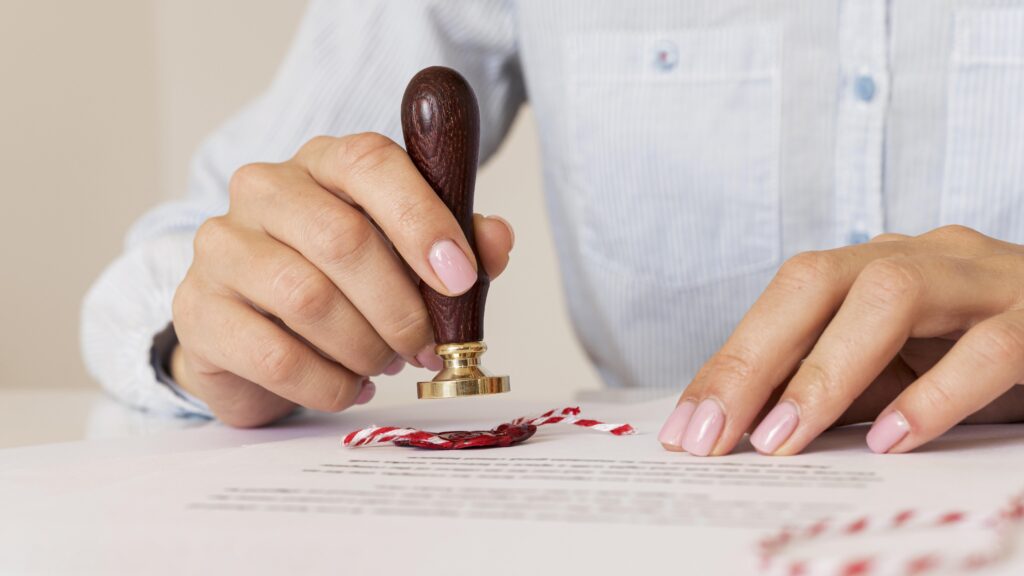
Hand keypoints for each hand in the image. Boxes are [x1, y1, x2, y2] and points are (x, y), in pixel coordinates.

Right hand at [170, 133, 514, 426]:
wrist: (255, 335)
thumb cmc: (342, 285)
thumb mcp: (408, 257)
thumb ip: (456, 243)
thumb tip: (496, 240)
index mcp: (324, 163)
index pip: (371, 163)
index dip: (422, 221)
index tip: (460, 278)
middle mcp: (264, 190)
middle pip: (341, 239)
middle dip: (401, 307)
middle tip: (427, 347)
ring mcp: (222, 247)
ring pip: (308, 300)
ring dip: (366, 348)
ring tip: (384, 364)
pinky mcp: (198, 312)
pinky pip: (276, 356)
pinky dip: (329, 384)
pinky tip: (348, 387)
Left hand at [659, 225, 1023, 455]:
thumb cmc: (977, 350)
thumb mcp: (896, 368)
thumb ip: (834, 387)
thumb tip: (746, 430)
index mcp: (874, 268)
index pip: (783, 301)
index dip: (730, 361)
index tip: (686, 429)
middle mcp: (919, 258)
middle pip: (816, 282)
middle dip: (752, 359)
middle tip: (710, 434)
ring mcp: (980, 281)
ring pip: (892, 296)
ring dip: (826, 372)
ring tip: (782, 437)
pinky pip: (987, 346)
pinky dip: (934, 394)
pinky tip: (892, 439)